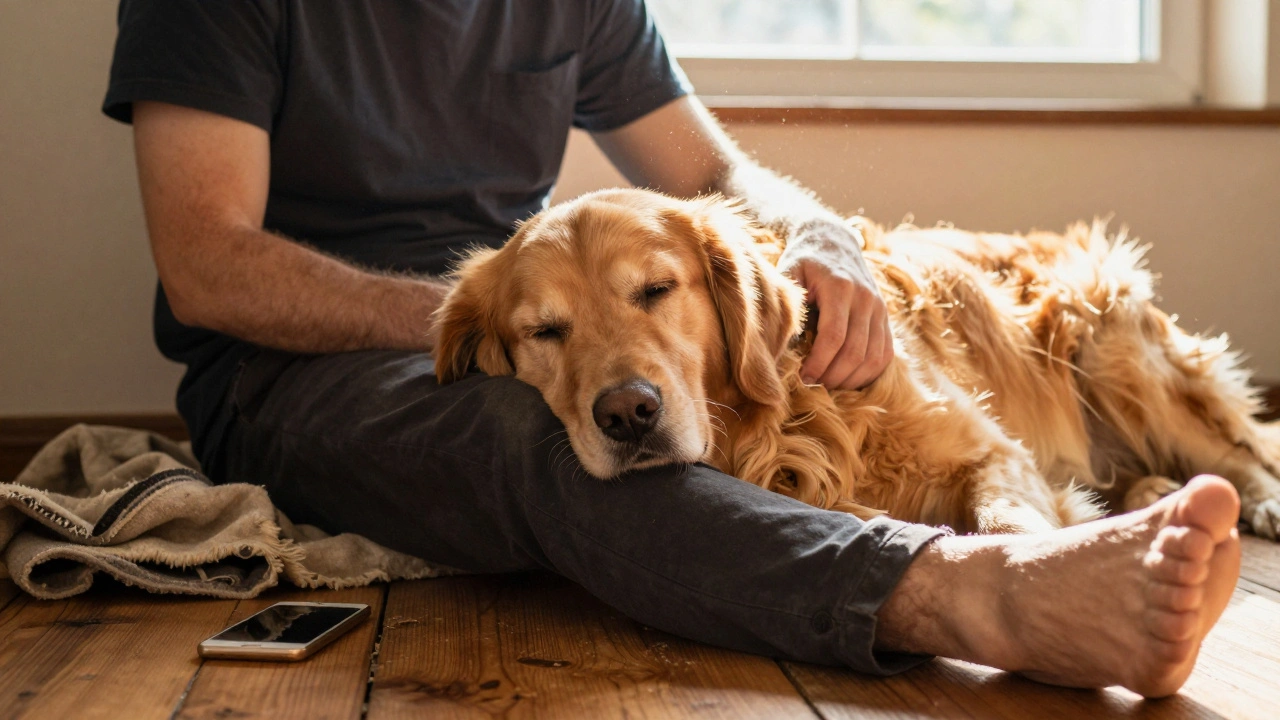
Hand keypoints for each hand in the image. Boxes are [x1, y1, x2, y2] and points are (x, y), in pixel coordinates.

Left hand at [778, 221, 892, 389]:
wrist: (832, 241)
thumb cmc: (802, 261)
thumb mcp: (788, 274)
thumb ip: (788, 308)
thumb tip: (782, 349)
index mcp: (840, 287)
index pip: (834, 336)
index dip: (819, 363)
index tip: (803, 378)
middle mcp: (866, 298)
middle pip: (856, 351)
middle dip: (833, 376)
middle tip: (812, 386)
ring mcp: (880, 309)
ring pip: (874, 357)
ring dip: (851, 379)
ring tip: (827, 384)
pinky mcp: (885, 318)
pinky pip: (885, 354)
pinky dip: (868, 373)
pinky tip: (847, 379)